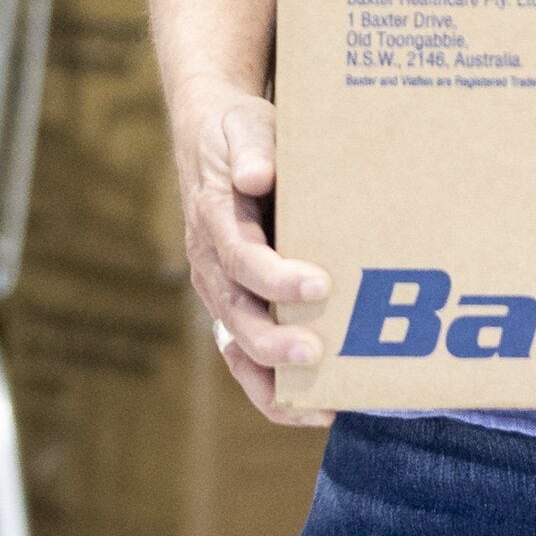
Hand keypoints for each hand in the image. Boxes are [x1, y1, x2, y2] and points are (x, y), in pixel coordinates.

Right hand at [174, 82, 331, 425]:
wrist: (214, 141)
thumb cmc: (240, 134)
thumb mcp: (246, 127)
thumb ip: (253, 150)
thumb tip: (256, 177)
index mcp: (215, 221)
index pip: (242, 258)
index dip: (276, 276)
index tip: (318, 284)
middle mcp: (213, 265)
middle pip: (238, 314)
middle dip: (275, 341)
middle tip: (317, 353)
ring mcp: (223, 291)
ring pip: (240, 347)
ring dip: (276, 379)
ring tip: (322, 404)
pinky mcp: (240, 305)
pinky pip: (248, 357)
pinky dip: (274, 388)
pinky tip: (315, 408)